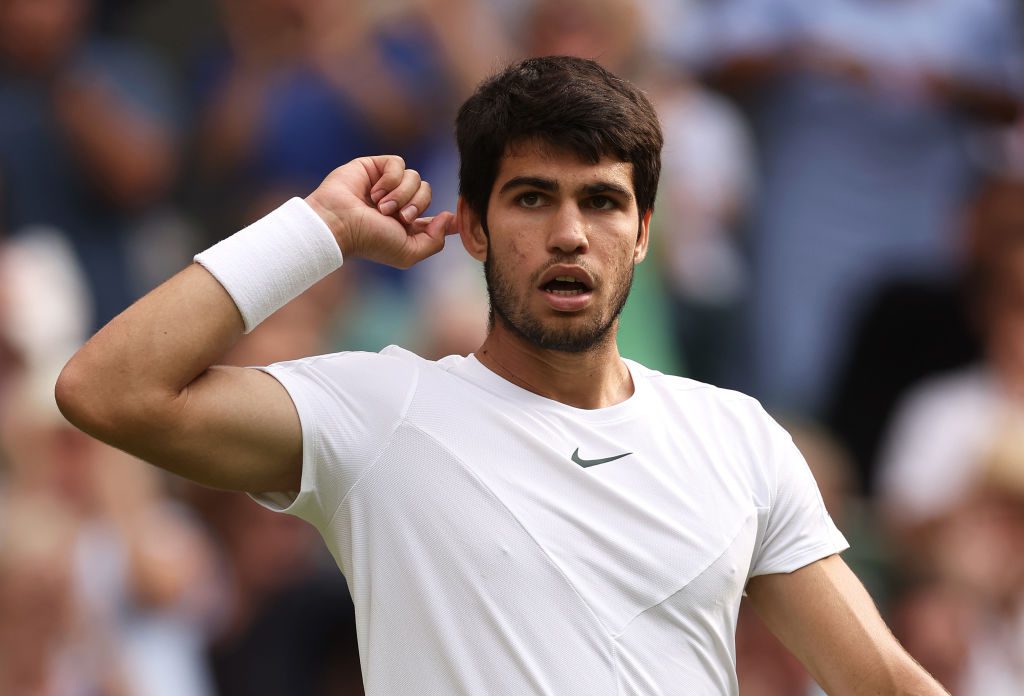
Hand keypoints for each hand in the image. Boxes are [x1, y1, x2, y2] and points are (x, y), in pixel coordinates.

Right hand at [305, 155, 456, 268]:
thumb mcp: (408, 253)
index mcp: (407, 226)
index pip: (435, 218)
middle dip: (416, 205)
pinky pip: (398, 164)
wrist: (339, 223)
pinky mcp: (375, 167)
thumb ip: (434, 241)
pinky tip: (374, 192)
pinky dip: (390, 179)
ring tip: (381, 206)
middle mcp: (398, 204)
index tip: (457, 218)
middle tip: (399, 217)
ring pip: (415, 178)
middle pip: (427, 193)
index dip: (448, 218)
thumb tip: (446, 218)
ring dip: (401, 194)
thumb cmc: (370, 241)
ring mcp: (387, 184)